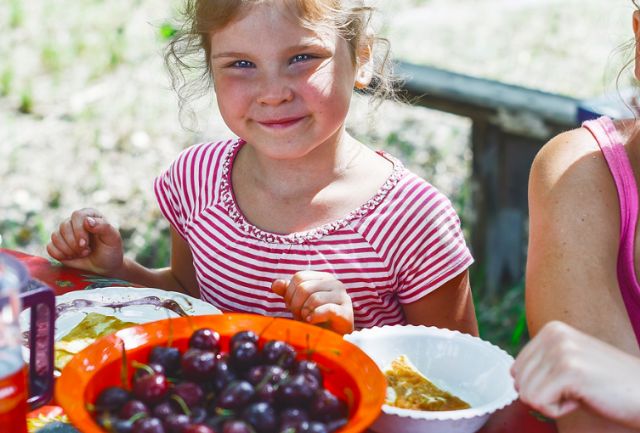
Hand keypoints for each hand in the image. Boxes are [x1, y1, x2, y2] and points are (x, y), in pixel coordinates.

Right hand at [46, 208, 123, 275]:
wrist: (105, 266)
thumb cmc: (110, 250)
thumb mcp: (113, 238)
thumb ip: (104, 227)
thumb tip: (87, 221)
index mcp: (89, 215)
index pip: (77, 216)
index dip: (79, 230)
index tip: (85, 244)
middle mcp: (76, 221)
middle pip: (64, 226)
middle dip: (74, 243)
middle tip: (86, 251)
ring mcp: (65, 232)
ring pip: (55, 236)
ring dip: (68, 250)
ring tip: (82, 254)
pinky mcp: (58, 245)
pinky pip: (50, 247)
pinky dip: (60, 254)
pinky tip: (72, 257)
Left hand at [271, 271, 353, 334]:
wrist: (333, 339)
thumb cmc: (314, 319)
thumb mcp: (298, 304)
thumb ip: (287, 292)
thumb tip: (275, 284)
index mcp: (323, 277)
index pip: (299, 277)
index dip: (290, 293)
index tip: (292, 307)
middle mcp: (335, 283)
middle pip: (304, 288)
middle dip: (296, 306)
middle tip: (299, 316)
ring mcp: (343, 297)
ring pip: (314, 299)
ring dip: (305, 313)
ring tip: (306, 320)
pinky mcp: (346, 313)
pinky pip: (328, 309)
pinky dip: (315, 317)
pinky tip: (312, 322)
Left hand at [511, 321, 639, 428]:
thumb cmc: (609, 386)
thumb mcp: (569, 362)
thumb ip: (541, 362)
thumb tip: (511, 374)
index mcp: (551, 330)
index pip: (515, 369)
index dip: (541, 386)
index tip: (571, 382)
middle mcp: (553, 334)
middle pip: (518, 380)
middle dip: (544, 395)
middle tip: (577, 389)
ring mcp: (561, 350)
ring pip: (525, 393)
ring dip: (553, 403)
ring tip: (582, 392)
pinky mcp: (569, 370)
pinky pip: (538, 403)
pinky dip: (558, 411)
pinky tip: (583, 399)